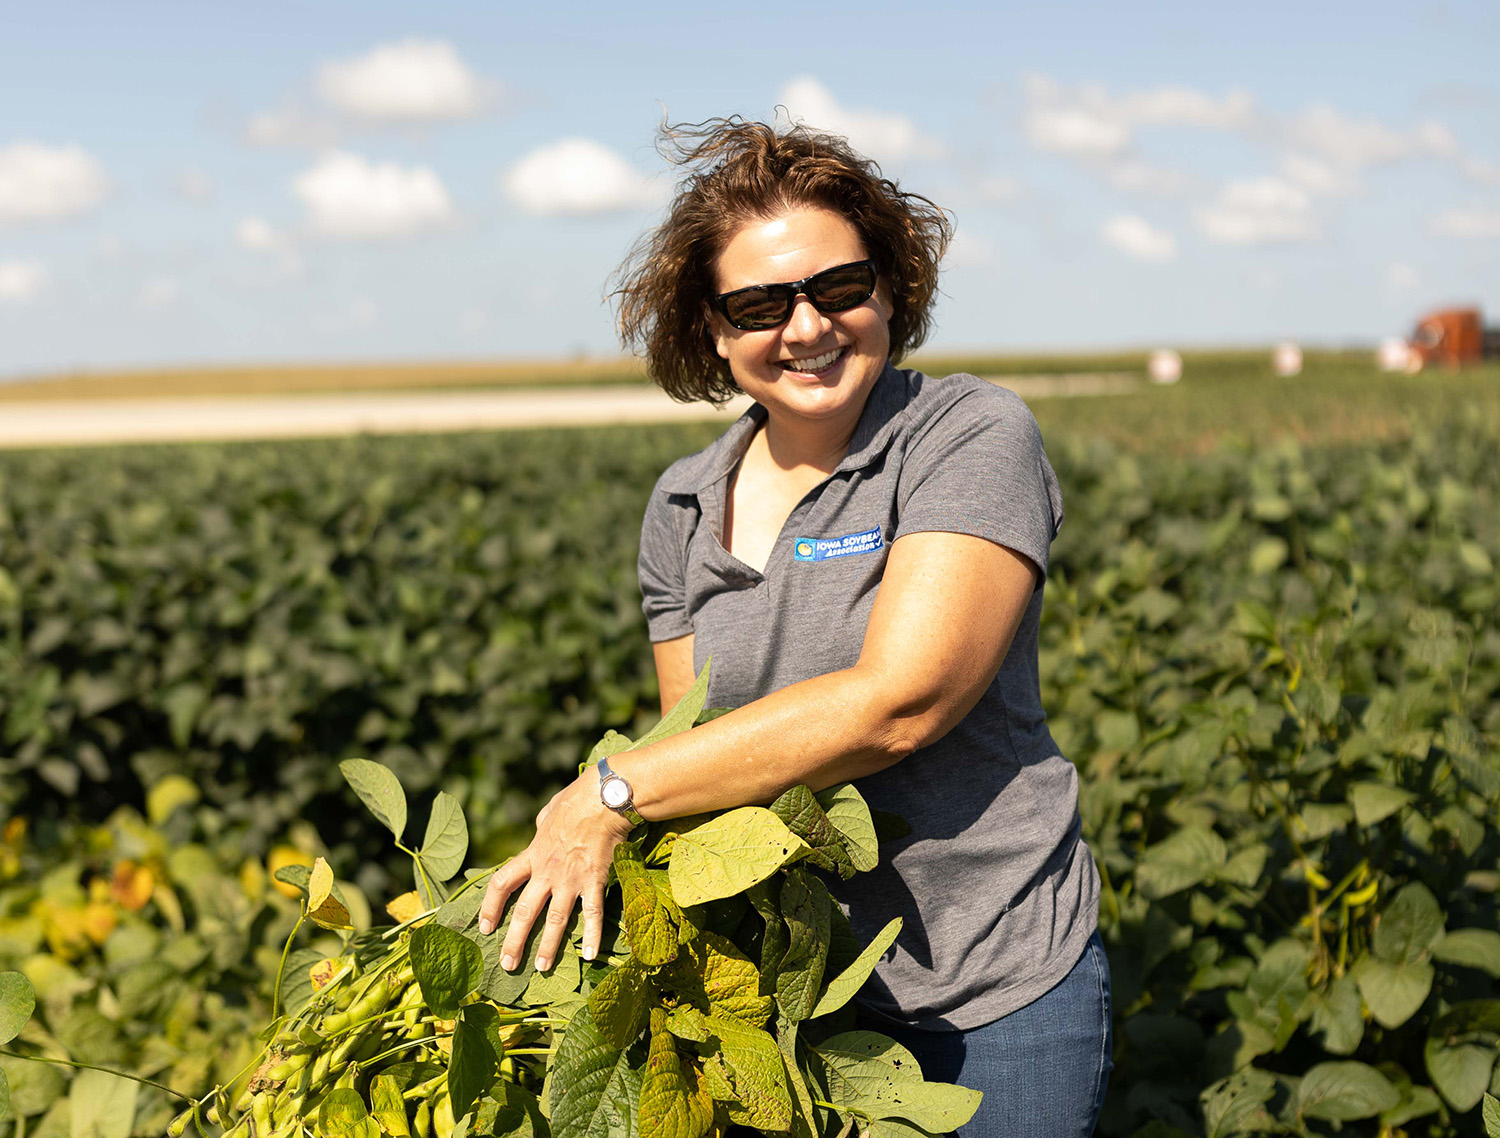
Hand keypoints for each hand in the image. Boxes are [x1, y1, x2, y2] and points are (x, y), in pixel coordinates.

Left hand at [476, 766, 633, 971]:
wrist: (604, 799)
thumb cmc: (576, 799)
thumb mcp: (549, 812)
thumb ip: (541, 828)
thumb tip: (540, 830)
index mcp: (532, 854)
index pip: (501, 883)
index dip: (489, 907)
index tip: (484, 927)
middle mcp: (547, 872)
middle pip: (525, 911)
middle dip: (514, 940)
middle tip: (507, 964)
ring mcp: (571, 879)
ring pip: (555, 920)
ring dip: (548, 946)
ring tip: (542, 967)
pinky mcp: (594, 881)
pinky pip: (592, 913)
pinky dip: (591, 935)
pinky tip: (589, 955)